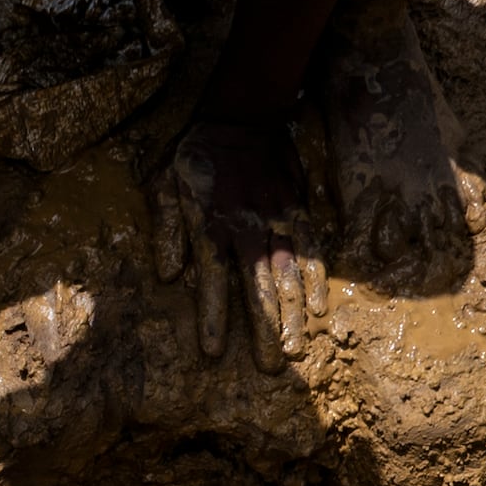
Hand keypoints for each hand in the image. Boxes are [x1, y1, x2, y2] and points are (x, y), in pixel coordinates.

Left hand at [153, 113, 324, 360]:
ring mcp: (277, 222)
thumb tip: (165, 275)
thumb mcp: (165, 184)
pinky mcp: (298, 212)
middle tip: (273, 368)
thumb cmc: (197, 156)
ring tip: (296, 348)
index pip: (210, 281)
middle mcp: (246, 230)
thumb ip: (166, 228)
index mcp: (210, 226)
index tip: (213, 352)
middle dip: (264, 330)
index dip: (212, 317)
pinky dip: (318, 280)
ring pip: (289, 275)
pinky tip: (320, 309)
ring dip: (293, 315)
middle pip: (257, 288)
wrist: (244, 117)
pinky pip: (312, 251)